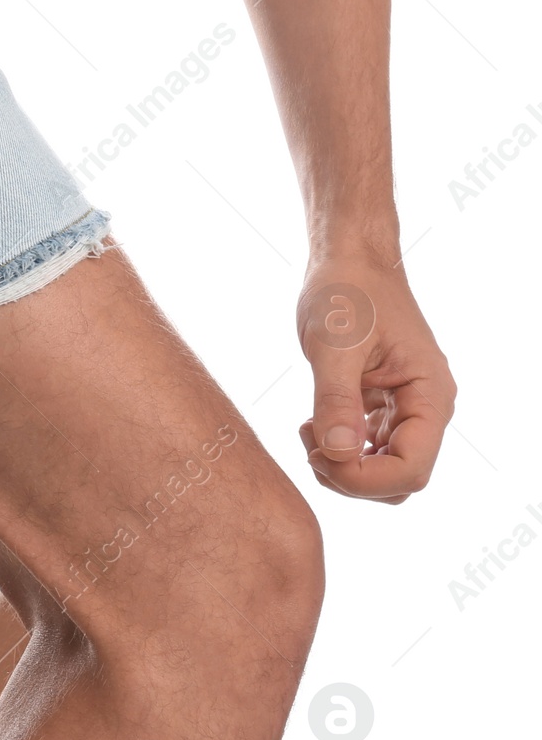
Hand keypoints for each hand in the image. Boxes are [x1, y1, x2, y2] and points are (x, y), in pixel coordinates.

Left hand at [295, 252, 455, 502]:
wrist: (348, 260)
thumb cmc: (346, 291)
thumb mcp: (334, 345)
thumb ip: (336, 400)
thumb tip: (337, 455)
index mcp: (429, 396)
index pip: (410, 470)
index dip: (363, 479)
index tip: (318, 454)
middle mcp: (425, 408)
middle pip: (400, 479)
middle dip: (352, 478)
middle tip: (309, 443)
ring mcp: (405, 408)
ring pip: (384, 470)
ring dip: (344, 468)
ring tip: (309, 431)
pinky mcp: (382, 404)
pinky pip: (369, 448)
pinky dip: (340, 450)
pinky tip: (313, 425)